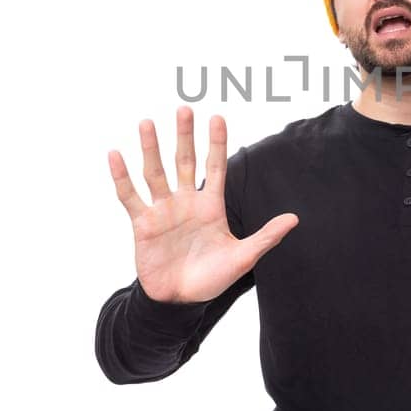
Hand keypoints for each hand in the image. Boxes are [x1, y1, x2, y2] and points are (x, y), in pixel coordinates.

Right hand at [108, 106, 298, 303]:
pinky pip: (130, 196)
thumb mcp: (242, 257)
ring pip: (156, 172)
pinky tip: (115, 154)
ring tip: (148, 122)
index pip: (215, 167)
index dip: (216, 143)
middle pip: (185, 161)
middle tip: (185, 108)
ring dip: (152, 148)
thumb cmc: (211, 279)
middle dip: (185, 136)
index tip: (218, 117)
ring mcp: (163, 210)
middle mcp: (186, 202)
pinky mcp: (142, 223)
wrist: (180, 301)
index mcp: (211, 206)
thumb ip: (266, 236)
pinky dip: (122, 176)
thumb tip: (294, 219)